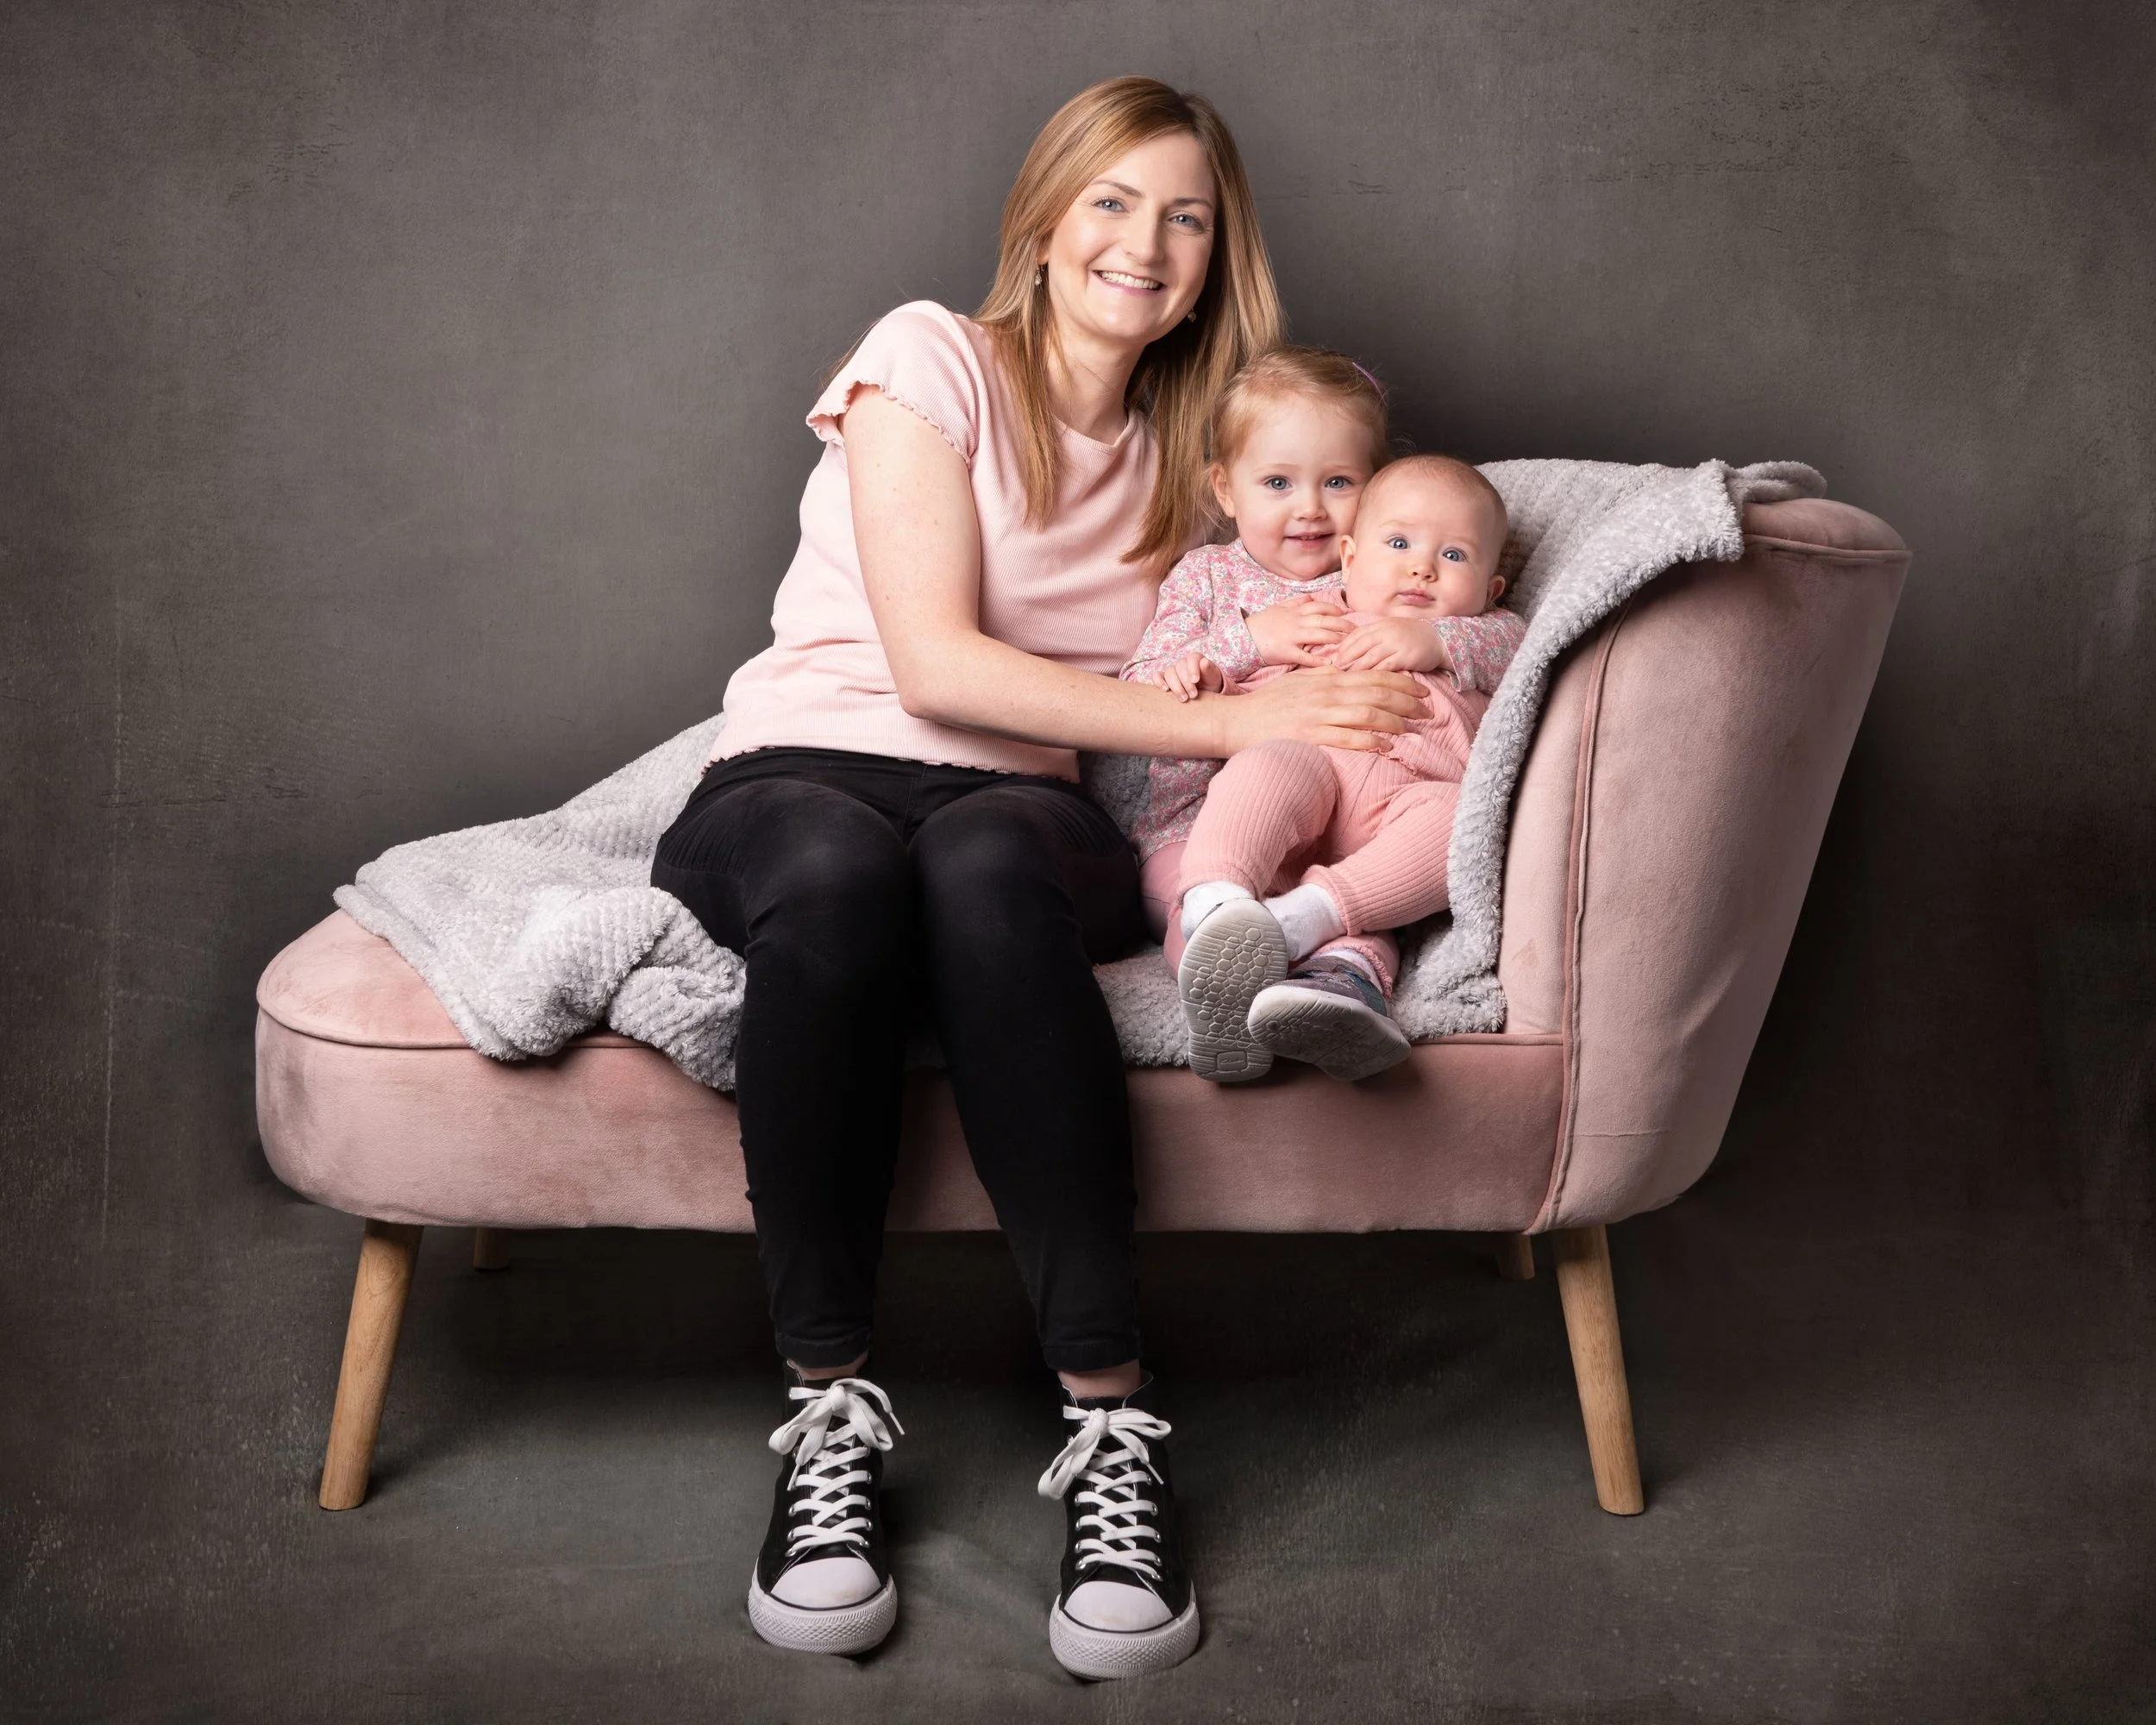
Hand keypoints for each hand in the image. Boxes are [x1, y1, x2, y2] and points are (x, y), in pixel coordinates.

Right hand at [1151, 650, 1225, 702]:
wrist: (1205, 693)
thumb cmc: (1210, 683)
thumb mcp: (1213, 677)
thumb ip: (1209, 670)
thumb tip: (1204, 662)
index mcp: (1195, 659)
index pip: (1191, 658)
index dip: (1192, 669)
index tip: (1196, 680)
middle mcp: (1182, 663)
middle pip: (1179, 667)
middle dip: (1186, 682)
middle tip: (1193, 695)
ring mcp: (1172, 670)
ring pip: (1169, 673)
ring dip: (1176, 686)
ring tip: (1184, 699)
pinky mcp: (1164, 678)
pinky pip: (1157, 676)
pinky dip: (1159, 682)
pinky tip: (1165, 690)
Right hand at [1209, 665, 1429, 754]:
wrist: (1233, 721)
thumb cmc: (1265, 704)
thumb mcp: (1297, 681)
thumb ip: (1324, 676)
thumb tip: (1348, 672)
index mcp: (1325, 679)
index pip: (1371, 675)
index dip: (1400, 682)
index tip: (1420, 690)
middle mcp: (1325, 693)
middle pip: (1376, 694)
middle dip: (1407, 701)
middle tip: (1428, 710)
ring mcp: (1317, 715)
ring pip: (1367, 714)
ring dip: (1395, 721)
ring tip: (1413, 728)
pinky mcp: (1309, 736)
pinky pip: (1346, 737)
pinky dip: (1370, 740)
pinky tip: (1387, 745)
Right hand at [1245, 595, 1351, 666]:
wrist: (1242, 638)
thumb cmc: (1260, 624)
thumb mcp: (1277, 608)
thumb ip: (1295, 602)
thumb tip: (1310, 597)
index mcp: (1294, 611)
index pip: (1320, 606)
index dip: (1334, 610)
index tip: (1346, 614)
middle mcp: (1295, 622)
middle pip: (1324, 620)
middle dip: (1342, 624)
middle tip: (1356, 630)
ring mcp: (1291, 637)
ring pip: (1318, 635)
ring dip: (1335, 638)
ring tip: (1347, 644)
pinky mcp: (1286, 652)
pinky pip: (1304, 656)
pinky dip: (1318, 660)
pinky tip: (1330, 663)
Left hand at [1331, 617, 1445, 673]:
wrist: (1438, 639)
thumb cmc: (1412, 636)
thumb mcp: (1392, 629)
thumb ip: (1374, 636)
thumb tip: (1351, 647)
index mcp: (1381, 624)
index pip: (1357, 633)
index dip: (1344, 646)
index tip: (1334, 657)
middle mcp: (1387, 631)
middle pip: (1360, 645)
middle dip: (1346, 658)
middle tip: (1334, 670)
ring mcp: (1396, 643)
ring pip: (1370, 657)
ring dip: (1356, 669)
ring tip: (1345, 679)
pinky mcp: (1405, 656)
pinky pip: (1385, 667)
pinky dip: (1373, 675)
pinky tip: (1365, 683)